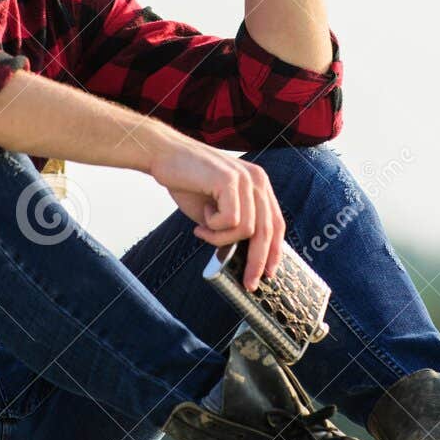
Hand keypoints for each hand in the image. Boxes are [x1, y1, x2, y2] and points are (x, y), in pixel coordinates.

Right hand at [148, 132, 284, 290]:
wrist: (163, 155)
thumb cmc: (187, 183)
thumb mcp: (215, 210)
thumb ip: (232, 228)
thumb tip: (243, 259)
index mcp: (258, 186)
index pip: (276, 223)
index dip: (274, 251)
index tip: (268, 274)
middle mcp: (257, 180)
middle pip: (267, 230)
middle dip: (257, 261)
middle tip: (248, 283)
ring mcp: (245, 178)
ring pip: (247, 229)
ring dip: (221, 238)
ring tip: (203, 230)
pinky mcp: (230, 179)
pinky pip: (231, 220)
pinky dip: (213, 226)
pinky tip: (201, 216)